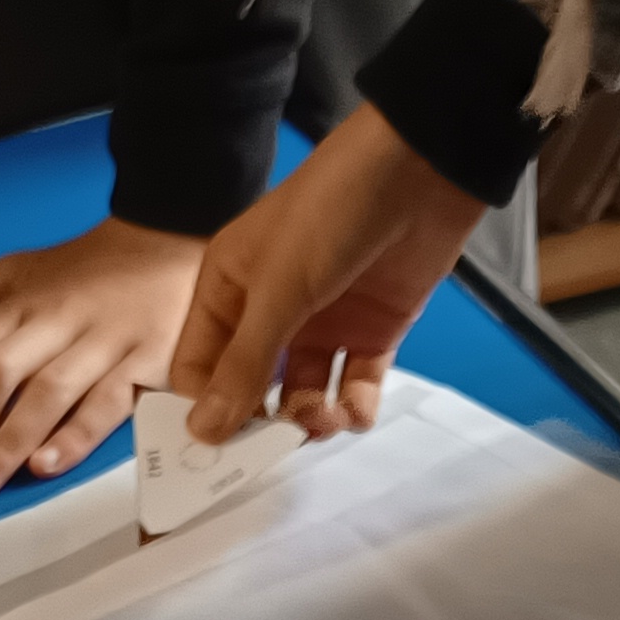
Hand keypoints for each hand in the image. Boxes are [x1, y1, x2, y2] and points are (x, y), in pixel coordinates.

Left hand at [0, 216, 204, 501]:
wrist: (170, 240)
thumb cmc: (86, 271)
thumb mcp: (13, 273)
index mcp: (18, 303)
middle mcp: (54, 321)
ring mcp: (101, 342)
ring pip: (46, 393)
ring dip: (8, 442)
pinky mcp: (146, 360)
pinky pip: (108, 401)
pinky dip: (77, 434)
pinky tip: (46, 465)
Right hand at [168, 108, 483, 441]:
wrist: (420, 170)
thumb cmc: (332, 212)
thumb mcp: (278, 289)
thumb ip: (243, 363)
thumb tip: (201, 431)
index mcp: (226, 288)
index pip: (198, 367)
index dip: (206, 408)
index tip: (220, 448)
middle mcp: (268, 309)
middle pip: (249, 386)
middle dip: (260, 420)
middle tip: (275, 446)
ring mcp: (321, 321)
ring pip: (302, 391)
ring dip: (310, 416)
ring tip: (326, 419)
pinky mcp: (371, 328)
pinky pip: (354, 383)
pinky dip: (354, 406)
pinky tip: (355, 411)